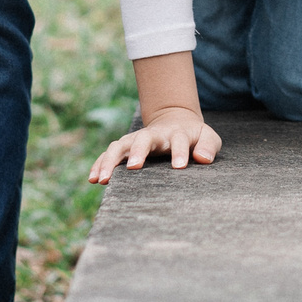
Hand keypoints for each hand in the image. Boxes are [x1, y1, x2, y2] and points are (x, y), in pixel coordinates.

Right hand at [89, 106, 221, 182]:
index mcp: (177, 133)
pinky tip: (93, 179)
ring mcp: (136, 140)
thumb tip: (202, 159)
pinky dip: (100, 164)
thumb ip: (208, 146)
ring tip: (103, 179)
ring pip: (120, 145)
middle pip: (143, 138)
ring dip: (110, 160)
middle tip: (134, 167)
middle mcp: (154, 134)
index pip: (178, 139)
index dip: (180, 152)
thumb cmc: (194, 136)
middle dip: (138, 151)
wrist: (175, 122)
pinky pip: (109, 155)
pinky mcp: (125, 149)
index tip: (180, 167)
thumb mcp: (208, 137)